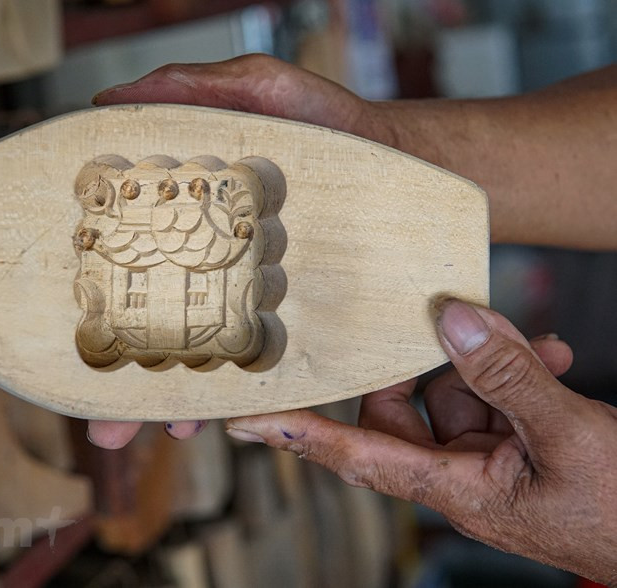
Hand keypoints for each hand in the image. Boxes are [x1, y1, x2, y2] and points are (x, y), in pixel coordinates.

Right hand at [87, 54, 379, 448]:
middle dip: (124, 377)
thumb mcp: (259, 89)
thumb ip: (191, 88)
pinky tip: (218, 418)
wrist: (403, 163)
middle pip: (152, 324)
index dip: (91, 294)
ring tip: (148, 433)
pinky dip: (236, 392)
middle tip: (103, 423)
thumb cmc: (327, 121)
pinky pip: (260, 361)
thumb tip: (107, 99)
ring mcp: (250, 294)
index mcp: (185, 215)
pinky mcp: (294, 315)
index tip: (66, 328)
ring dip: (170, 400)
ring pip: (199, 355)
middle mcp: (209, 263)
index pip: (123, 259)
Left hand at [225, 299, 616, 583]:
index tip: (242, 417)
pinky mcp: (514, 446)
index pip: (355, 455)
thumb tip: (450, 320)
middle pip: (402, 409)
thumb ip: (505, 375)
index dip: (295, 434)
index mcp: (456, 489)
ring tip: (535, 343)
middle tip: (451, 324)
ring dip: (486, 360)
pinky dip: (516, 371)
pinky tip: (553, 354)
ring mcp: (487, 460)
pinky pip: (493, 398)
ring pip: (451, 394)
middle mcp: (459, 474)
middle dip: (421, 365)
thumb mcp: (567, 436)